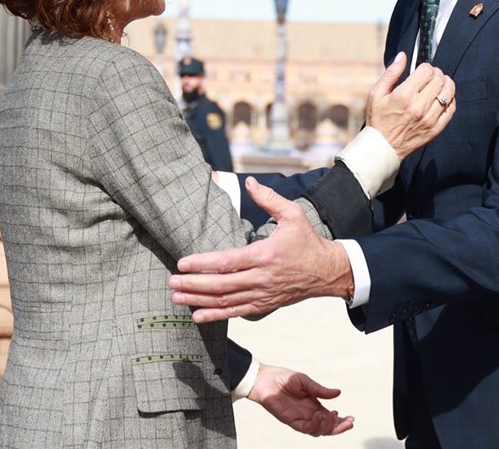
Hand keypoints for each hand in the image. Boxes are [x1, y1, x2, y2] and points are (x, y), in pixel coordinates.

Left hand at [169, 177, 352, 320]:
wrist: (327, 271)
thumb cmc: (308, 241)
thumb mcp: (293, 214)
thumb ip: (269, 198)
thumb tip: (249, 182)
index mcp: (265, 254)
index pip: (228, 262)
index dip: (203, 264)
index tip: (182, 264)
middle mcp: (262, 278)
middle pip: (221, 285)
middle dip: (193, 285)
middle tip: (171, 282)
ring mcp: (262, 294)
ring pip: (225, 301)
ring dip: (199, 300)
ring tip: (176, 298)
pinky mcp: (264, 304)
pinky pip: (236, 312)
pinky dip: (216, 315)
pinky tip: (197, 315)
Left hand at [249, 363, 354, 435]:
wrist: (265, 379)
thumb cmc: (284, 379)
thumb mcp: (305, 382)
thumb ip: (320, 390)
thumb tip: (338, 393)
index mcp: (314, 405)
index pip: (330, 418)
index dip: (341, 421)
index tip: (351, 418)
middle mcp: (309, 414)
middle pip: (326, 427)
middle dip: (339, 427)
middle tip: (348, 422)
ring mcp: (300, 418)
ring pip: (317, 431)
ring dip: (327, 426)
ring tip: (332, 415)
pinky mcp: (290, 420)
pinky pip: (304, 428)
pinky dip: (314, 425)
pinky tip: (319, 415)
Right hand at [367, 51, 455, 158]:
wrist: (383, 147)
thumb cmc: (378, 120)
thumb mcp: (377, 93)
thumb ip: (391, 73)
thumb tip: (403, 56)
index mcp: (404, 96)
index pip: (426, 71)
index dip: (426, 67)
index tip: (422, 70)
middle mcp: (419, 107)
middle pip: (439, 80)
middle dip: (436, 73)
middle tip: (430, 76)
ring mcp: (430, 119)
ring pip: (448, 93)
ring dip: (446, 84)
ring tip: (440, 84)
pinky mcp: (436, 129)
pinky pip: (451, 109)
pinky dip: (450, 99)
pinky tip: (443, 97)